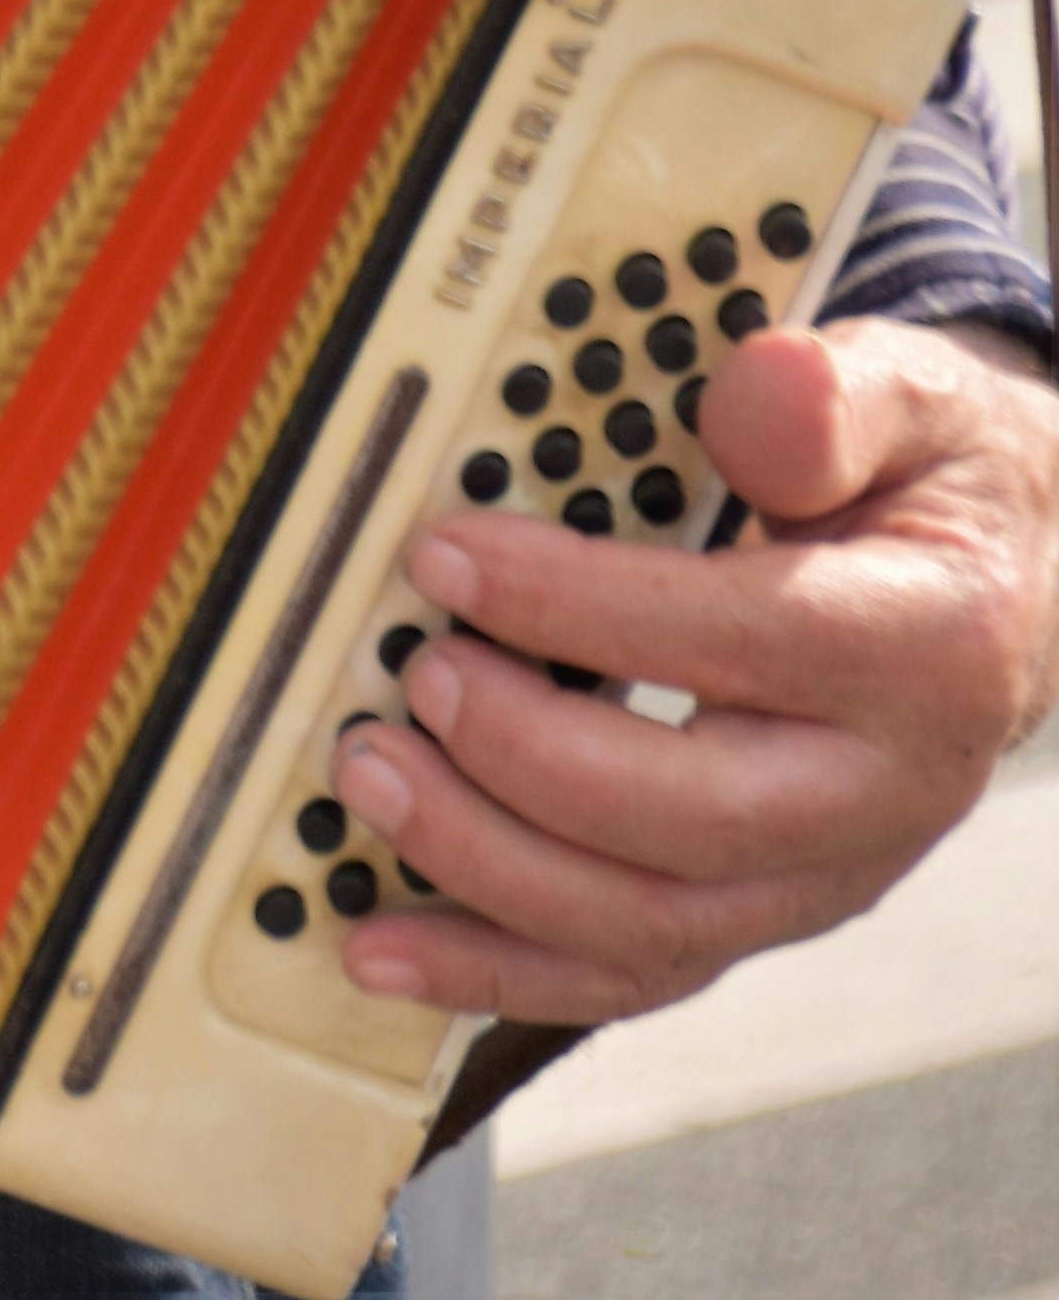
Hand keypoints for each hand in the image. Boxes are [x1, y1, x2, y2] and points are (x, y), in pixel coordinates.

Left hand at [331, 312, 1058, 1030]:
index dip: (576, 604)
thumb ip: (830, 398)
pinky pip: (628, 972)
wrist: (999, 594)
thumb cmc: (925, 483)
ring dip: (487, 868)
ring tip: (368, 779)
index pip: (734, 642)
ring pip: (648, 925)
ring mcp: (818, 874)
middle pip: (690, 821)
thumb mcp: (907, 398)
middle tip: (410, 675)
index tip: (447, 552)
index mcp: (922, 648)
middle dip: (522, 759)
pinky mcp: (758, 912)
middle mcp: (880, 792)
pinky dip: (499, 971)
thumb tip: (759, 391)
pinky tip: (386, 943)